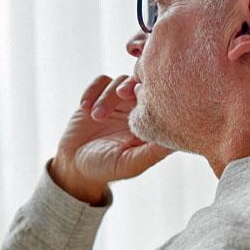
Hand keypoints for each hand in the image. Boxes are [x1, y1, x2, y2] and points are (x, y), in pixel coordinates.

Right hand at [49, 75, 171, 204]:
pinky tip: (85, 108)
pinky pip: (101, 81)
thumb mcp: (129, 164)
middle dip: (130, 85)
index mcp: (150, 124)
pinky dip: (92, 91)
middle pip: (141, 83)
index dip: (151, 95)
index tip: (138, 101)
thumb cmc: (106, 168)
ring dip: (107, 96)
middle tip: (120, 94)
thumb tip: (174, 143)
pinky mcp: (99, 96)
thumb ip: (150, 153)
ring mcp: (119, 102)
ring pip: (119, 82)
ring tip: (95, 116)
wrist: (75, 165)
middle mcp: (137, 110)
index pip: (160, 100)